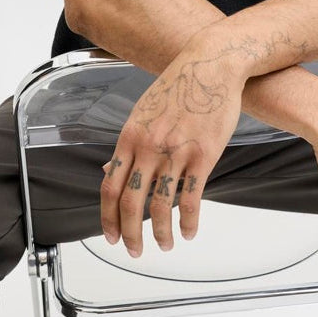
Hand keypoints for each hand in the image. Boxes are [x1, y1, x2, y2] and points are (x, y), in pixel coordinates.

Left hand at [100, 45, 244, 256]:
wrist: (210, 65)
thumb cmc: (178, 87)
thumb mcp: (142, 112)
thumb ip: (127, 145)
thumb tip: (107, 171)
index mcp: (130, 137)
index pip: (110, 185)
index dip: (108, 216)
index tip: (110, 236)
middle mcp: (148, 146)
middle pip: (131, 201)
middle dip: (129, 233)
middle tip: (133, 251)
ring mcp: (175, 152)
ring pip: (160, 204)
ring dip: (161, 233)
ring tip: (164, 246)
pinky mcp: (202, 155)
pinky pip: (190, 197)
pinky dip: (187, 221)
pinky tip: (188, 232)